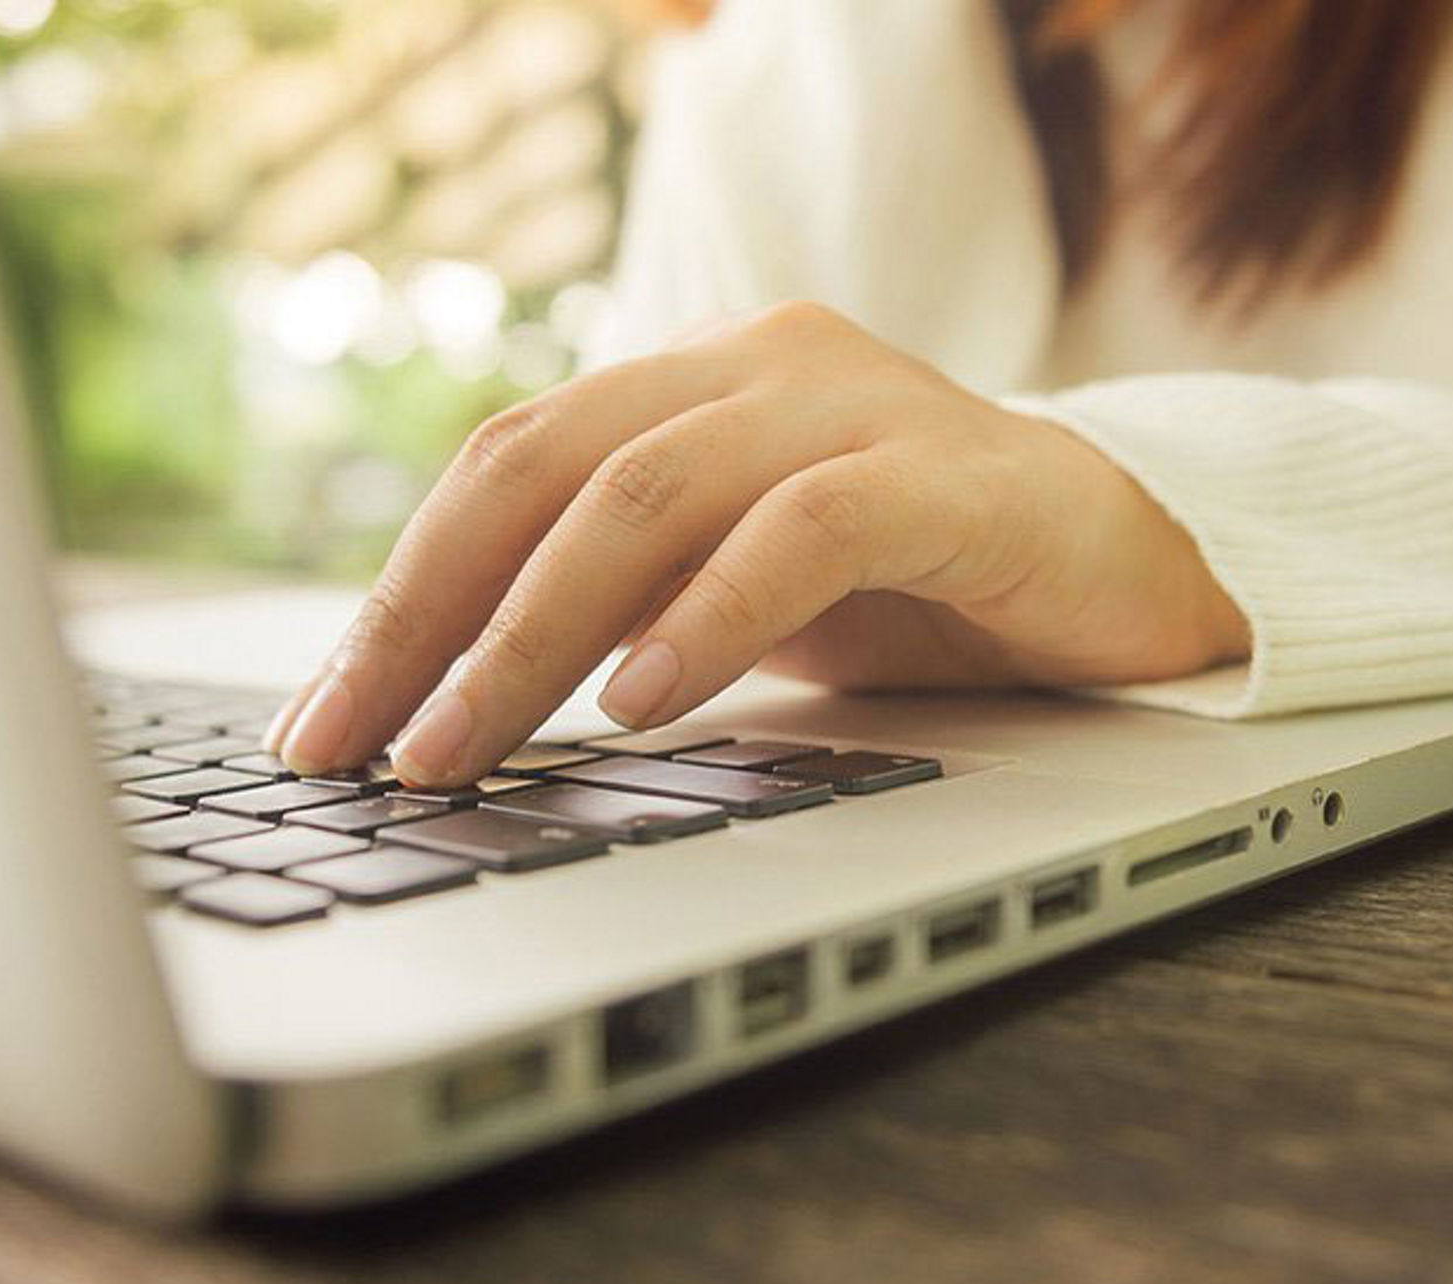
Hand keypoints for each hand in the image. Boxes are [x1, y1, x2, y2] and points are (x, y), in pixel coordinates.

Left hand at [263, 302, 1249, 785]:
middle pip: (546, 468)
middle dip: (428, 618)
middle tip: (352, 746)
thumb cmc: (919, 594)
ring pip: (650, 493)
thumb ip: (615, 611)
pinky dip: (713, 613)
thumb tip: (439, 711)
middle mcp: (760, 366)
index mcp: (692, 385)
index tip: (321, 720)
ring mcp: (860, 405)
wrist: (1131, 582)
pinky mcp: (958, 475)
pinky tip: (645, 699)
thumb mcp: (733, 601)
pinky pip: (809, 527)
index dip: (399, 592)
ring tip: (463, 748)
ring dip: (533, 634)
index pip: (504, 468)